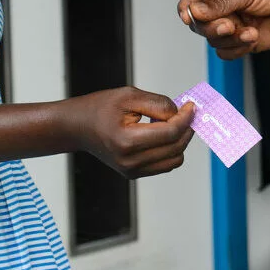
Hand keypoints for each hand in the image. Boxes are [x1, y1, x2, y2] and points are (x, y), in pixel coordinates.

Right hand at [67, 87, 194, 178]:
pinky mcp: (133, 173)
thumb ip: (157, 104)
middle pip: (176, 147)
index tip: (191, 107)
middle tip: (187, 112)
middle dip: (186, 128)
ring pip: (174, 159)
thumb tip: (180, 113)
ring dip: (180, 140)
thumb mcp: (128, 96)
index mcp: (127, 141)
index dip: (186, 118)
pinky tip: (163, 133)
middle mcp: (131, 161)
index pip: (170, 133)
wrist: (77, 127)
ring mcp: (132, 170)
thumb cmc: (99, 108)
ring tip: (172, 122)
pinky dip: (170, 150)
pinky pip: (164, 164)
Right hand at [177, 0, 269, 57]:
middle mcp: (222, 8)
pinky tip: (254, 38)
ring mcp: (231, 26)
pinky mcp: (242, 42)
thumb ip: (220, 3)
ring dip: (229, 39)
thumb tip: (194, 12)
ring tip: (250, 32)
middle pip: (199, 24)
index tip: (187, 16)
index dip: (186, 8)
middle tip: (229, 25)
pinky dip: (237, 49)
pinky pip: (226, 53)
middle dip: (211, 27)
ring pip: (212, 40)